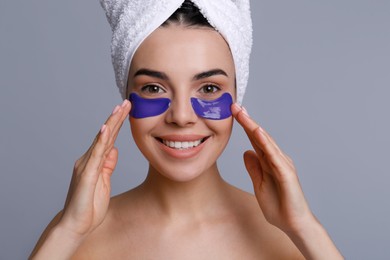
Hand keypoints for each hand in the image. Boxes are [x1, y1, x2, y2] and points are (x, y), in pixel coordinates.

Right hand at [59, 100, 130, 237]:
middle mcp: (88, 160)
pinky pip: (96, 155)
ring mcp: (86, 165)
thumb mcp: (104, 182)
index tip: (127, 110)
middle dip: (117, 118)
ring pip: (101, 140)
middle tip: (127, 102)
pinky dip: (101, 141)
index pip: (109, 139)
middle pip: (106, 135)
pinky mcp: (86, 174)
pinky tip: (106, 129)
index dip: (118, 124)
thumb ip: (107, 165)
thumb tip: (114, 149)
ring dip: (111, 123)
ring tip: (120, 108)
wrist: (75, 225)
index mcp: (95, 162)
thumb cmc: (89, 205)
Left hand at [231, 104, 312, 234]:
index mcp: (268, 161)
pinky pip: (274, 156)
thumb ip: (254, 168)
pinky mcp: (286, 173)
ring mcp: (283, 165)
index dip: (244, 126)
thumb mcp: (259, 184)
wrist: (293, 223)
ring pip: (266, 141)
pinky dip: (265, 143)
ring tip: (242, 113)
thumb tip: (246, 152)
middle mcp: (276, 159)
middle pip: (259, 136)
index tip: (233, 112)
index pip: (254, 140)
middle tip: (234, 105)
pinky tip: (257, 132)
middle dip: (246, 120)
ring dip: (253, 126)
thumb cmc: (278, 205)